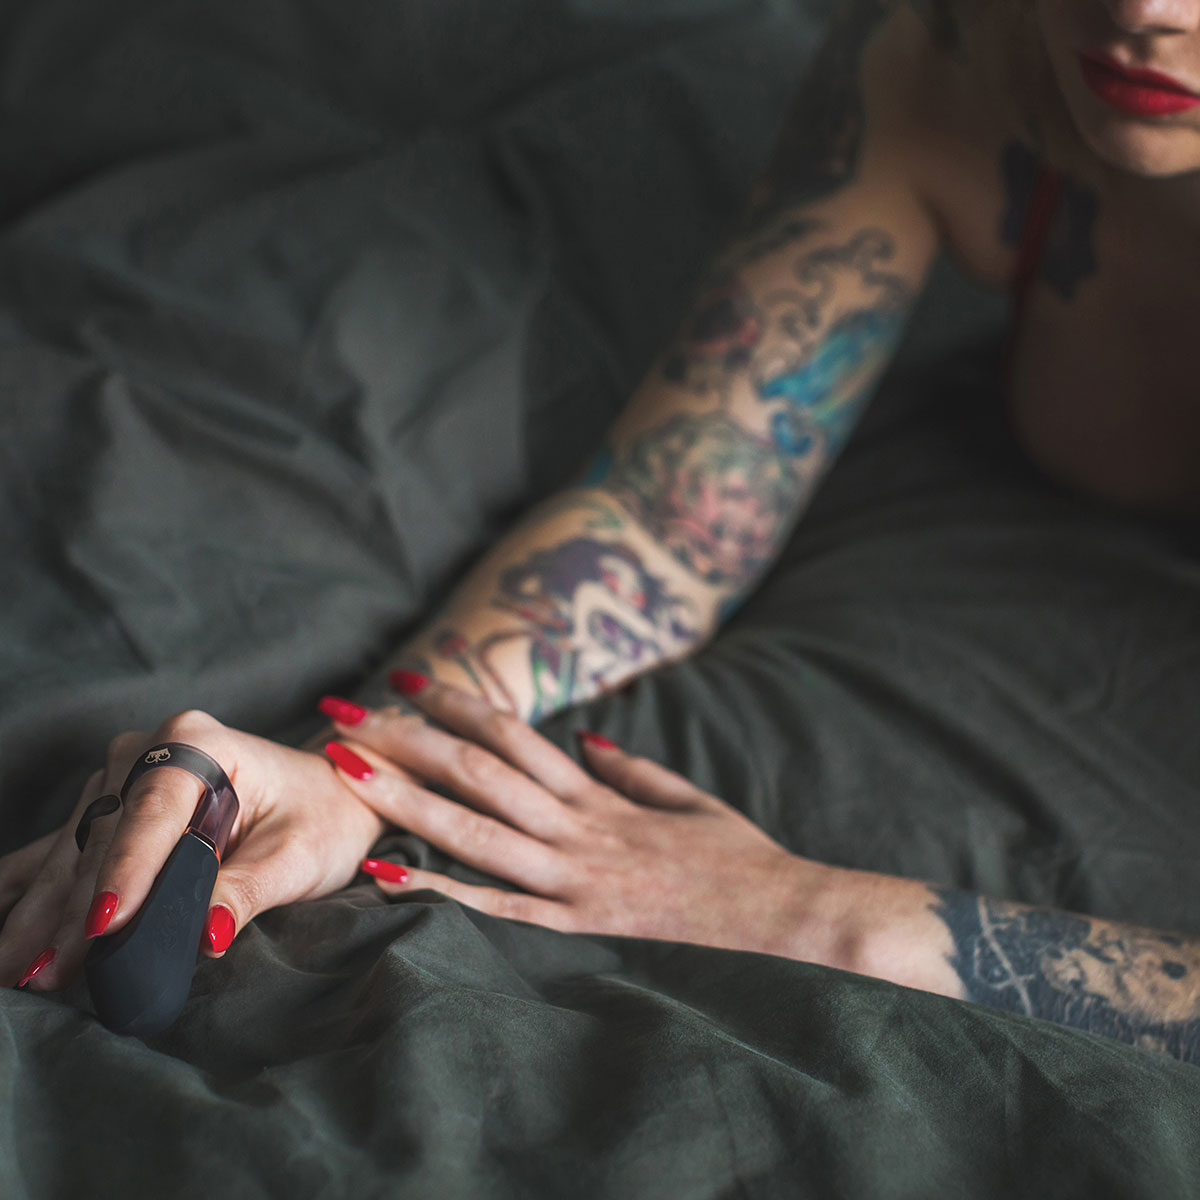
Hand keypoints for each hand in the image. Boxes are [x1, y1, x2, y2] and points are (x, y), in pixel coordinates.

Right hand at [0, 709, 385, 991]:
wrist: (332, 796)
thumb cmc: (322, 818)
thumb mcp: (299, 857)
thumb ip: (246, 891)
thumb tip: (204, 935)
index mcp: (201, 744)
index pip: (153, 813)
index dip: (126, 872)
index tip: (104, 926)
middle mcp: (153, 750)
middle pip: (106, 837)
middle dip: (75, 910)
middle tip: (45, 976)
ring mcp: (126, 774)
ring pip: (76, 850)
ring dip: (43, 912)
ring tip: (15, 971)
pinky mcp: (115, 805)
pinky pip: (65, 849)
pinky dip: (33, 890)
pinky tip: (3, 930)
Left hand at [322, 678, 861, 963]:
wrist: (778, 910)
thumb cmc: (733, 852)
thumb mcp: (682, 796)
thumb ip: (626, 767)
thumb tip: (580, 740)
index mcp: (597, 792)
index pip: (515, 735)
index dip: (457, 703)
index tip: (408, 680)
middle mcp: (575, 827)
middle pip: (477, 772)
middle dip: (406, 740)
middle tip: (345, 713)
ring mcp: (571, 878)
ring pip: (475, 831)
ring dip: (407, 798)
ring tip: (349, 768)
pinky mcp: (575, 924)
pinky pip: (498, 906)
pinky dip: (441, 889)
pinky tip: (389, 875)